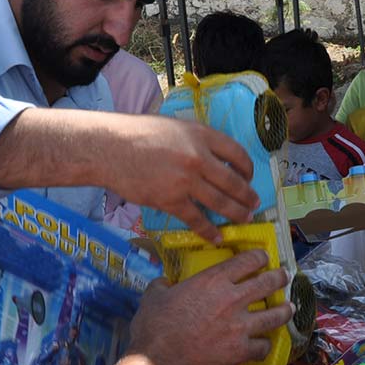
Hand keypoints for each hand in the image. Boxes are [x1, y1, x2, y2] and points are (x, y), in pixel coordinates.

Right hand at [106, 114, 258, 243]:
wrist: (109, 148)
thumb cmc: (138, 134)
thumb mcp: (175, 127)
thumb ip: (196, 141)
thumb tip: (213, 158)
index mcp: (201, 135)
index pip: (236, 153)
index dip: (247, 168)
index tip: (249, 177)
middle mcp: (198, 157)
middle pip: (233, 181)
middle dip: (247, 196)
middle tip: (255, 204)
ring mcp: (185, 180)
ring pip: (220, 202)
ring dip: (236, 213)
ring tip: (245, 219)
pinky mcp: (171, 200)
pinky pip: (196, 219)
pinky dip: (209, 231)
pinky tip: (216, 237)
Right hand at [126, 250, 291, 364]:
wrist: (160, 362)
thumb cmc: (155, 328)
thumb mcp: (153, 297)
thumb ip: (163, 286)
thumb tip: (164, 283)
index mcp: (213, 280)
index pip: (247, 261)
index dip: (260, 257)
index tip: (264, 257)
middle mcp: (233, 299)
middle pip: (268, 283)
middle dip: (280, 278)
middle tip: (285, 276)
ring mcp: (241, 326)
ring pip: (275, 315)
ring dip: (285, 311)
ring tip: (290, 308)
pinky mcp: (242, 350)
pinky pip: (263, 347)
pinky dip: (264, 346)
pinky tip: (264, 346)